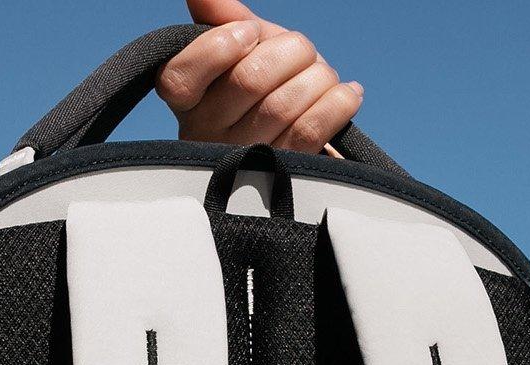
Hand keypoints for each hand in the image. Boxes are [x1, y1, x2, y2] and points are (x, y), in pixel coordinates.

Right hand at [158, 1, 362, 152]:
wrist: (298, 148)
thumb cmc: (266, 92)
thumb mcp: (244, 53)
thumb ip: (226, 22)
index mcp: (190, 103)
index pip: (182, 77)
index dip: (219, 47)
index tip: (250, 33)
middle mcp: (209, 137)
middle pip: (249, 79)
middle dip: (291, 51)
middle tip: (304, 53)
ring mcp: (245, 161)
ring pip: (284, 104)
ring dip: (318, 78)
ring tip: (325, 77)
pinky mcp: (283, 177)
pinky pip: (311, 130)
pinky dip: (338, 103)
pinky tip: (347, 95)